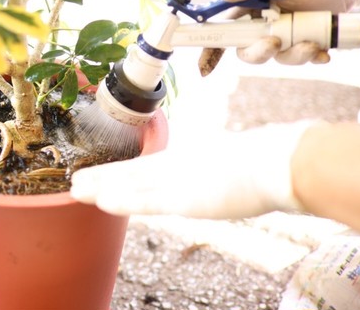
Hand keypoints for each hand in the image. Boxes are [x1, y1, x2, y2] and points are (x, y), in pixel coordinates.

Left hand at [71, 122, 309, 218]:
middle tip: (76, 182)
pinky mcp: (187, 196)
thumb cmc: (268, 160)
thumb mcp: (236, 162)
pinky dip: (123, 199)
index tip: (101, 175)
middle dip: (103, 178)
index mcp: (190, 160)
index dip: (122, 172)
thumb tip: (216, 175)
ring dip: (102, 188)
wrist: (283, 161)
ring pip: (132, 184)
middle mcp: (180, 167)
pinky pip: (147, 200)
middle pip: (133, 172)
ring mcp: (181, 180)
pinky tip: (101, 201)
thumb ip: (219, 170)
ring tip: (77, 190)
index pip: (147, 167)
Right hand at [198, 0, 359, 75]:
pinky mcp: (304, 42)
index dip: (211, 49)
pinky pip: (301, 59)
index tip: (204, 66)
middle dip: (257, 53)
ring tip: (312, 43)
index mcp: (250, 6)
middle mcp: (263, 23)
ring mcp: (284, 34)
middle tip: (274, 43)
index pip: (223, 30)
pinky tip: (324, 51)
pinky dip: (312, 58)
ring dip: (292, 56)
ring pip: (276, 58)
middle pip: (247, 50)